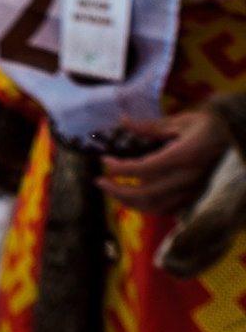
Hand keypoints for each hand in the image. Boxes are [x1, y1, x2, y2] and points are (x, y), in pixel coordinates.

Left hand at [100, 110, 230, 211]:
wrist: (239, 139)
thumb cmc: (212, 126)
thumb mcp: (182, 121)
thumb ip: (150, 126)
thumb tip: (123, 121)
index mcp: (185, 156)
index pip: (144, 169)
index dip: (120, 168)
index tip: (105, 160)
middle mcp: (189, 178)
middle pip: (147, 195)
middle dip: (118, 191)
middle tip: (99, 181)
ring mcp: (195, 191)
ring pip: (157, 207)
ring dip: (130, 202)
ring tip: (113, 190)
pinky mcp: (197, 198)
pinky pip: (169, 209)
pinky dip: (149, 206)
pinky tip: (136, 195)